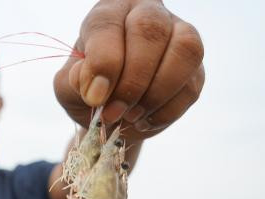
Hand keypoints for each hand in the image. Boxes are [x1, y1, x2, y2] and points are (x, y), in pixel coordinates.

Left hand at [54, 0, 204, 140]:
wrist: (113, 112)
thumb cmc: (89, 89)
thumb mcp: (68, 87)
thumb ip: (74, 82)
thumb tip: (94, 86)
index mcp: (109, 13)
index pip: (107, 24)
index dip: (103, 62)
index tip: (94, 97)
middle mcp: (147, 14)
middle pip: (150, 29)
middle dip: (132, 80)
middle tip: (113, 112)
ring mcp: (178, 36)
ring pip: (184, 51)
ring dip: (155, 94)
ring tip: (131, 116)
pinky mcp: (196, 67)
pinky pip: (191, 86)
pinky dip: (166, 111)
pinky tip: (144, 120)